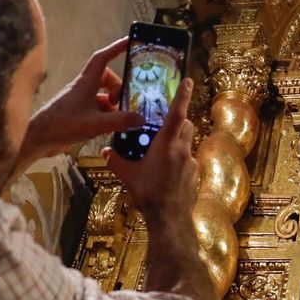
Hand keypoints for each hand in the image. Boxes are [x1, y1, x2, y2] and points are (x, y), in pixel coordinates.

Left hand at [22, 37, 139, 160]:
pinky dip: (106, 116)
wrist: (38, 138)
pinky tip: (110, 129)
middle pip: (106, 78)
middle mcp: (83, 88)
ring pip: (103, 95)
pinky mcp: (78, 113)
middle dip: (118, 88)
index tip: (130, 42)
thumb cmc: (62, 125)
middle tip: (124, 103)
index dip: (116, 48)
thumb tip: (140, 118)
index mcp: (85, 83)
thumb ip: (120, 121)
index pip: (103, 58)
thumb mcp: (96, 124)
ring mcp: (80, 101)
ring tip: (119, 120)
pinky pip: (97, 109)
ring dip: (113, 105)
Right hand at [102, 76, 197, 226]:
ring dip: (179, 139)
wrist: (169, 218)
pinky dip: (180, 159)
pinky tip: (168, 170)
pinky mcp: (195, 174)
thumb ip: (116, 160)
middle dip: (179, 119)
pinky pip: (188, 159)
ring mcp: (191, 162)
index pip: (177, 113)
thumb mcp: (128, 175)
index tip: (188, 81)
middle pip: (186, 125)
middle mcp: (182, 149)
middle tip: (165, 122)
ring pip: (188, 141)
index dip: (183, 95)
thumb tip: (104, 152)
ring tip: (163, 148)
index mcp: (167, 144)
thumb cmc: (148, 194)